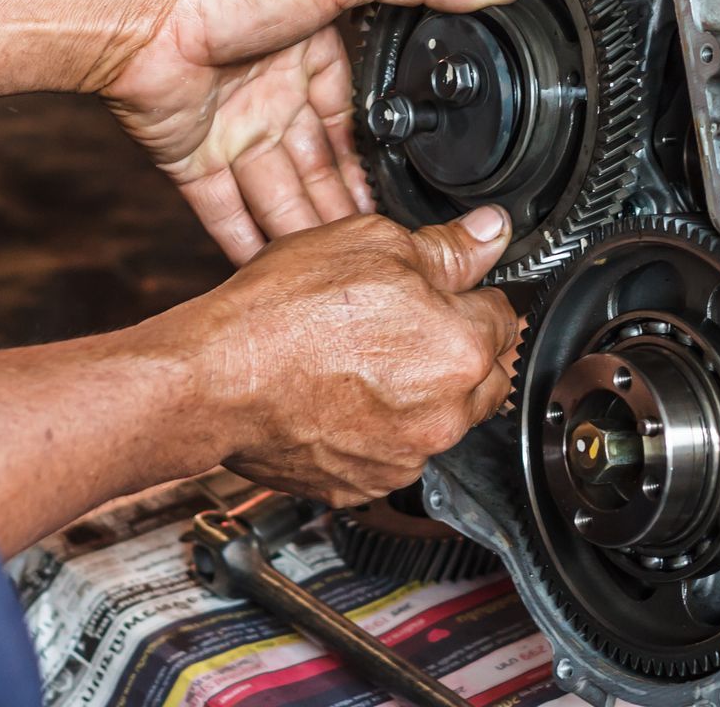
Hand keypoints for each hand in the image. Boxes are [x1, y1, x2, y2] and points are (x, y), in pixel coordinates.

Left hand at [100, 0, 524, 262]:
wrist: (138, 10)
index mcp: (321, 48)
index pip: (367, 118)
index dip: (392, 162)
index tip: (423, 203)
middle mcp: (280, 91)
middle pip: (329, 169)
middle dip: (357, 214)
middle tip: (393, 260)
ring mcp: (237, 128)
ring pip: (287, 200)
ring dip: (314, 240)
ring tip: (351, 281)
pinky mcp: (194, 160)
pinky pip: (229, 216)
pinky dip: (251, 249)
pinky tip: (279, 281)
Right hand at [172, 204, 519, 505]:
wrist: (213, 381)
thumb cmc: (280, 314)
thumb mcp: (371, 243)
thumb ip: (446, 247)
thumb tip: (488, 235)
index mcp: (459, 349)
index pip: (506, 317)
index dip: (473, 297)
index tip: (447, 293)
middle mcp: (444, 414)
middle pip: (484, 377)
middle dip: (457, 350)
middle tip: (401, 325)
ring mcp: (404, 457)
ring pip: (439, 420)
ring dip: (419, 395)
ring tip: (360, 361)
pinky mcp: (365, 485)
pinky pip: (393, 453)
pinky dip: (378, 430)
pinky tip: (340, 397)